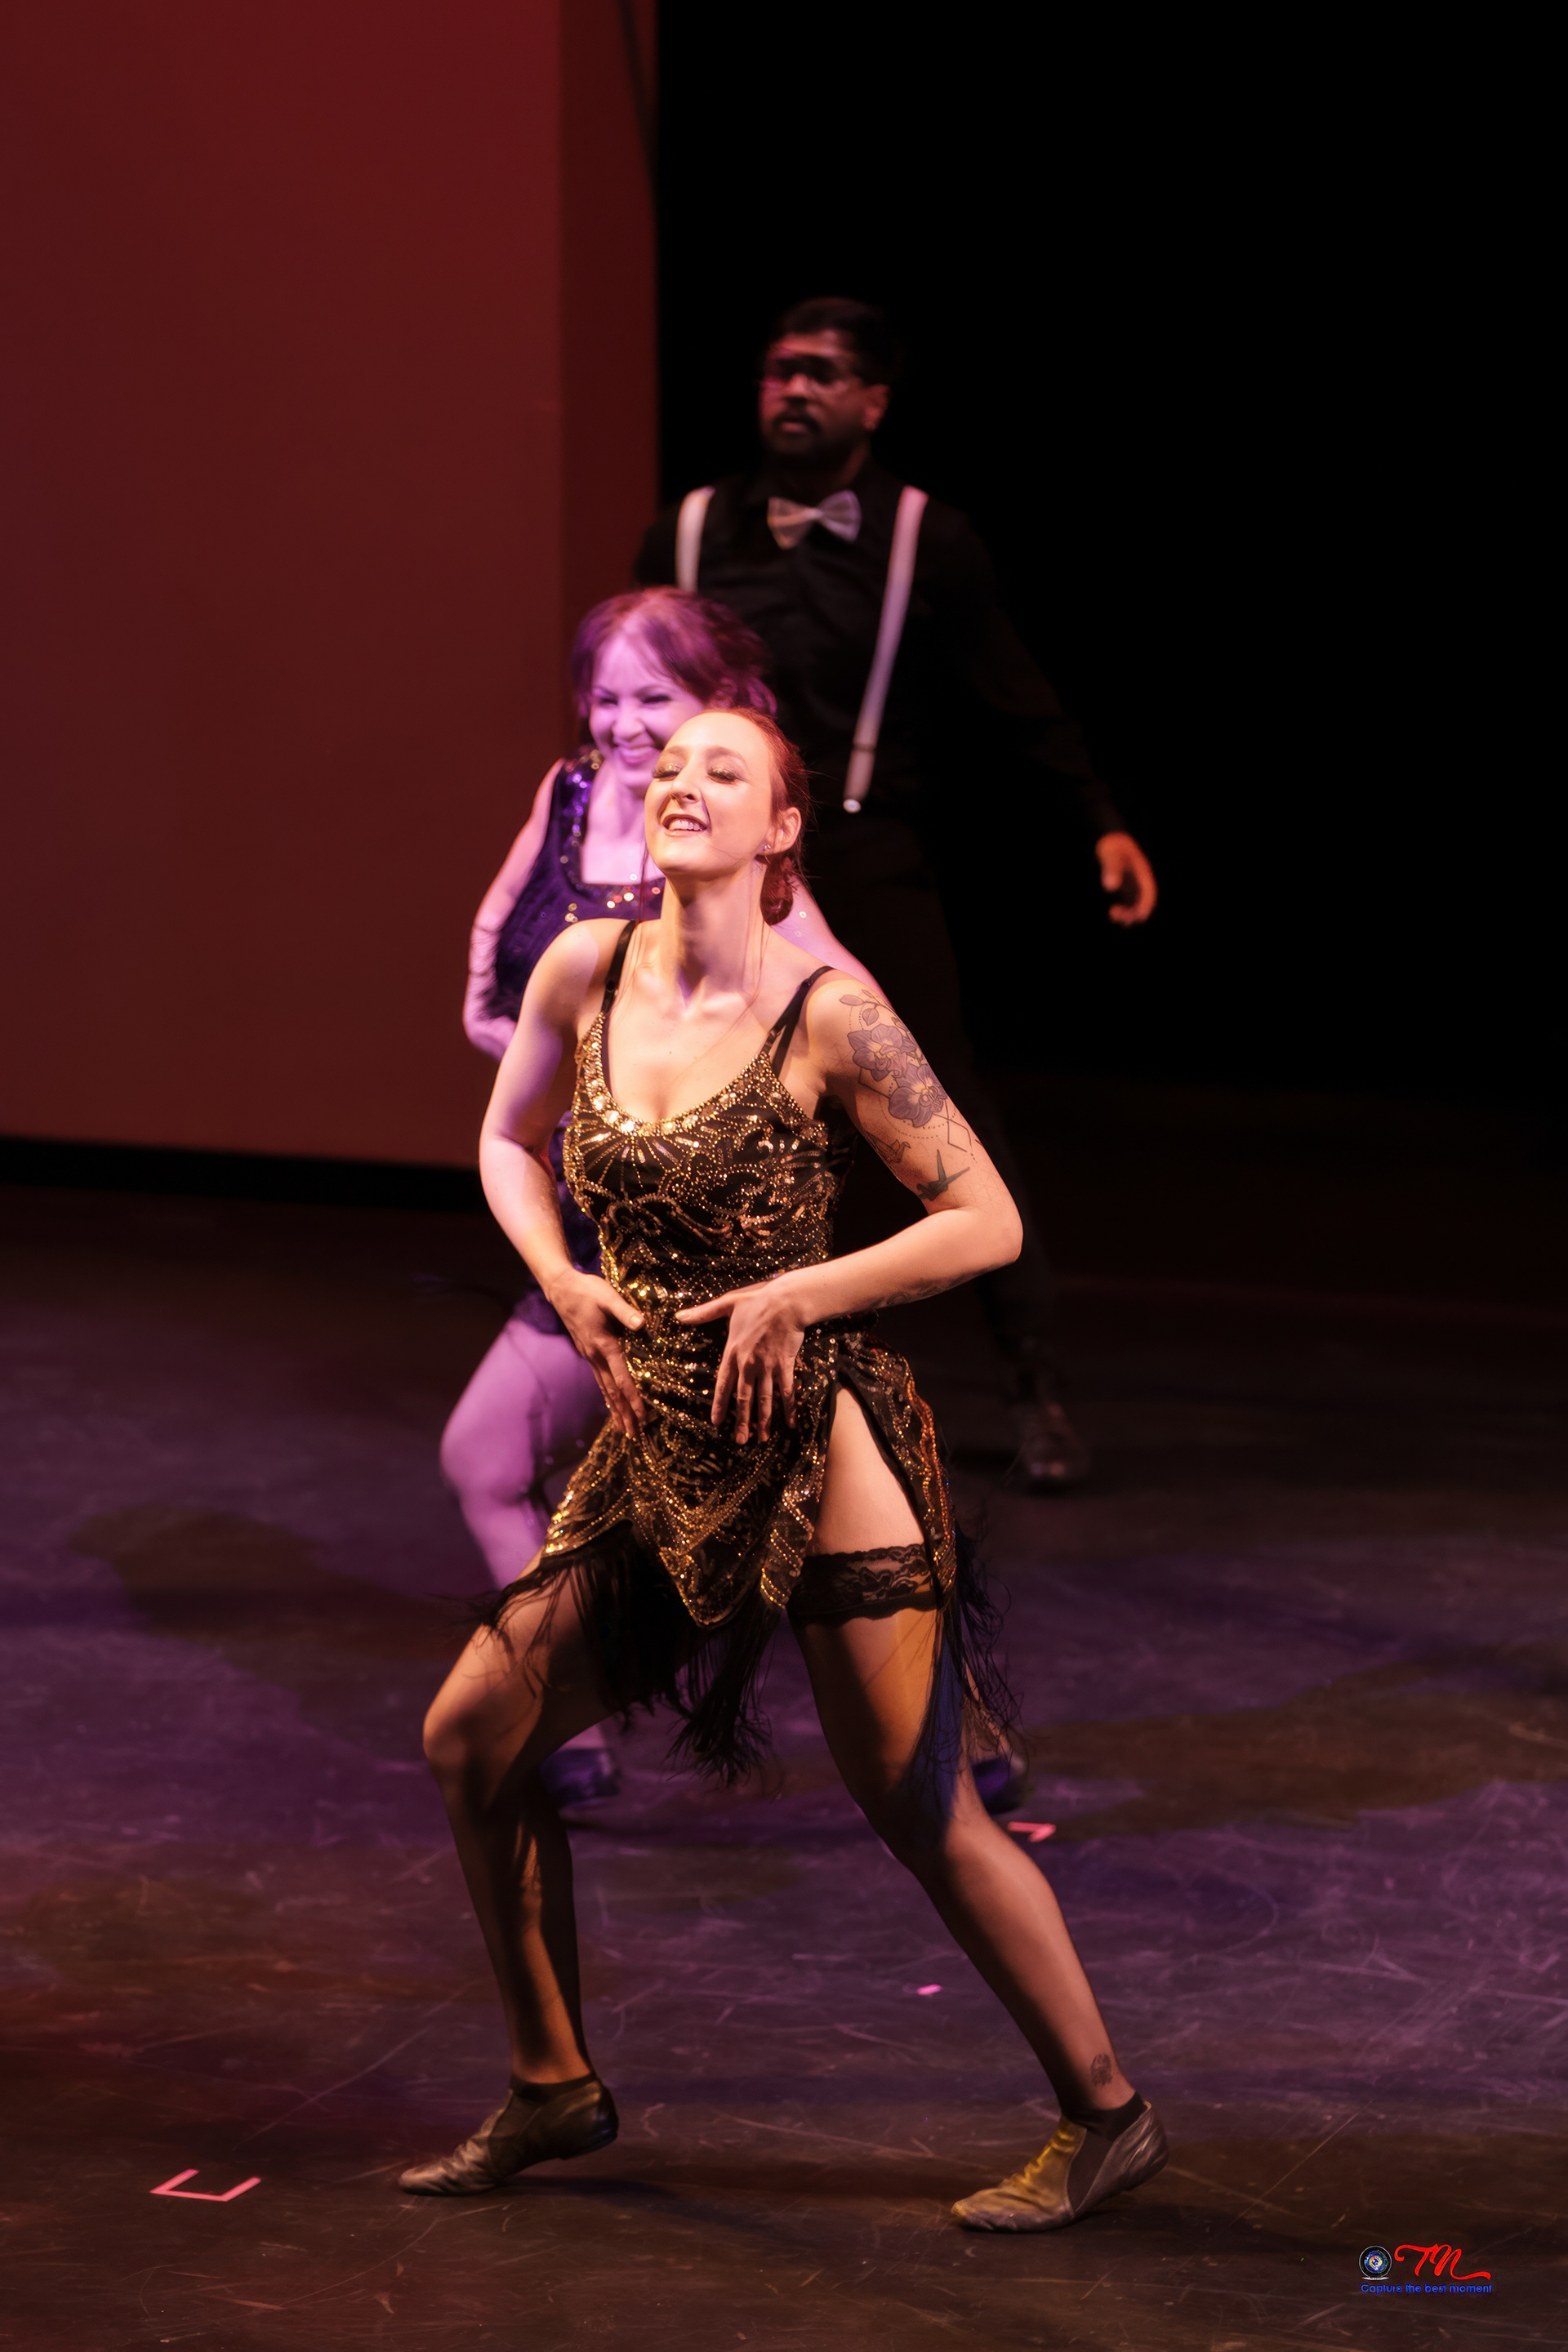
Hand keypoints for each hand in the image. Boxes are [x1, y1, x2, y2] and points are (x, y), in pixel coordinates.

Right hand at [547, 1269, 646, 1436]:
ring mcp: (589, 1355)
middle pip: (612, 1391)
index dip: (633, 1397)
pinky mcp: (588, 1352)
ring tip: (624, 1429)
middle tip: (634, 1435)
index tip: (642, 1415)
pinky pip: (599, 1379)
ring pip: (604, 1388)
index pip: (621, 1378)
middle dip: (624, 1414)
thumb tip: (641, 1324)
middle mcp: (595, 1355)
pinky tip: (612, 1404)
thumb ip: (625, 1311)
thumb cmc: (586, 1290)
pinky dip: (607, 1395)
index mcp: (603, 1344)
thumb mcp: (607, 1296)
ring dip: (615, 1409)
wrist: (561, 1288)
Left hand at [676, 1274, 806, 1444]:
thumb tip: (679, 1315)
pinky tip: (790, 1423)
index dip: (719, 1405)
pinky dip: (789, 1408)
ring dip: (763, 1420)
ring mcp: (767, 1366)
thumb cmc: (757, 1301)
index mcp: (733, 1352)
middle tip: (740, 1441)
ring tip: (761, 1439)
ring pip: (764, 1399)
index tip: (716, 1422)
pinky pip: (786, 1391)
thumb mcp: (727, 1304)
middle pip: (744, 1398)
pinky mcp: (785, 1365)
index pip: (723, 1384)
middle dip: (742, 1422)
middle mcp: (748, 1364)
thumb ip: (703, 1313)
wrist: (786, 1301)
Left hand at [1095, 832, 1157, 925]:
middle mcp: (1140, 880)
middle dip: (1133, 912)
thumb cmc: (1112, 845)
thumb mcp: (1111, 855)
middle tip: (1115, 915)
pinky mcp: (1125, 885)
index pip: (1149, 892)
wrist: (1109, 838)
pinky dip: (1123, 908)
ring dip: (1128, 912)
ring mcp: (1133, 883)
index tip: (1138, 917)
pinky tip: (1112, 911)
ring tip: (1112, 914)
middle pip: (1143, 901)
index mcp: (1142, 872)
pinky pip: (1128, 901)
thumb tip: (1110, 887)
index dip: (1146, 906)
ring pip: (1135, 903)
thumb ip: (1111, 869)